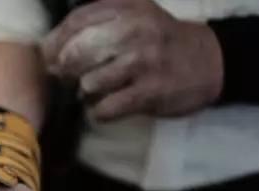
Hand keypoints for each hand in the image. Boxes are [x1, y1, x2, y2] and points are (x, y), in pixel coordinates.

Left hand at [42, 0, 223, 119]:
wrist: (209, 60)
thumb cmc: (159, 40)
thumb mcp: (133, 15)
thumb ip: (96, 23)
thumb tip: (49, 49)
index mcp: (125, 7)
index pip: (75, 23)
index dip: (54, 44)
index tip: (49, 59)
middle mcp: (133, 29)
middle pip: (76, 54)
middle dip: (66, 71)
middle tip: (70, 79)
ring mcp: (143, 61)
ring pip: (89, 83)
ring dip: (85, 93)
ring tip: (95, 92)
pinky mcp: (150, 91)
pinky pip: (106, 108)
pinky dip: (99, 111)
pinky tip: (106, 106)